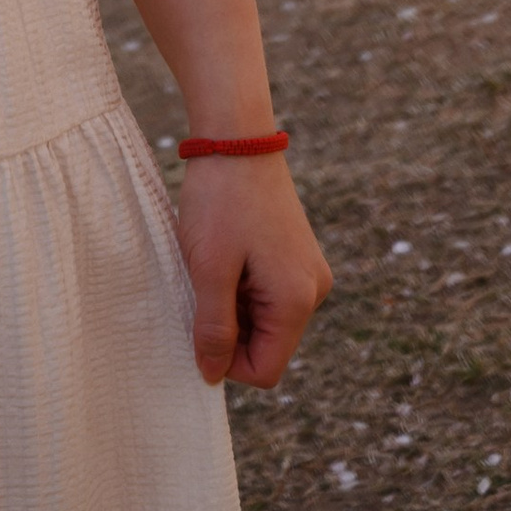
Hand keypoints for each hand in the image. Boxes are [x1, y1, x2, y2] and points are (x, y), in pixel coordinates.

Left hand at [177, 155, 331, 387]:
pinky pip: (266, 293)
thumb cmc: (220, 199)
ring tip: (212, 262)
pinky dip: (240, 285)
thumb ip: (213, 328)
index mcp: (296, 301)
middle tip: (201, 284)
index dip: (226, 361)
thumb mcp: (209, 268)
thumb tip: (212, 375)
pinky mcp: (296, 256)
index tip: (198, 322)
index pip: (265, 370)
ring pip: (263, 319)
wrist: (237, 136)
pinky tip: (224, 252)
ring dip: (232, 304)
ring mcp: (307, 271)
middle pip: (266, 345)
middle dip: (228, 327)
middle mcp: (313, 291)